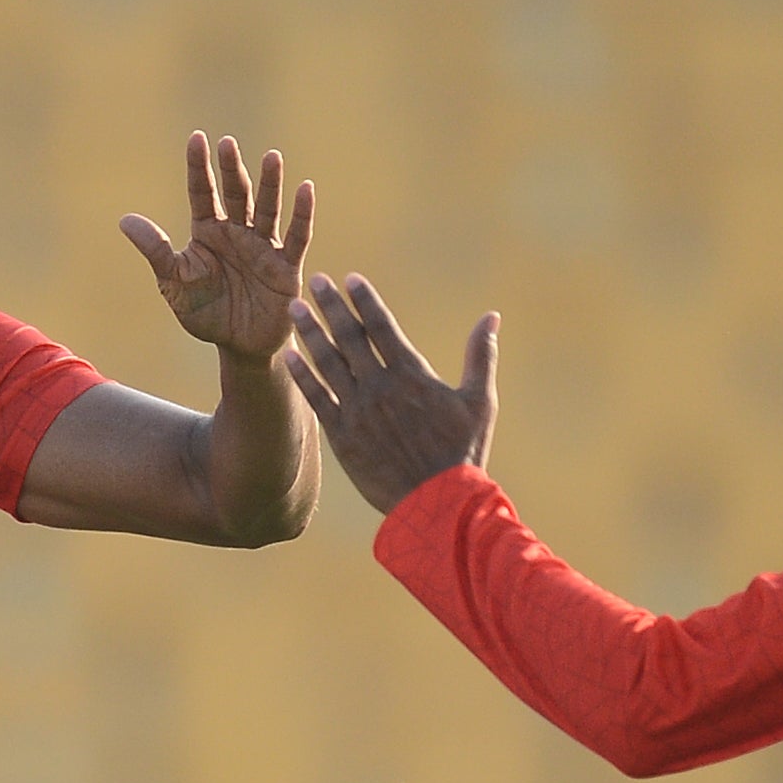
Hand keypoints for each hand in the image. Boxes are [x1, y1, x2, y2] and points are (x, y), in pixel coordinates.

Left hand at [117, 132, 313, 361]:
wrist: (239, 347)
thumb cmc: (206, 312)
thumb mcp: (174, 282)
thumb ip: (156, 250)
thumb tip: (124, 220)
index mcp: (207, 233)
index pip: (201, 193)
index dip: (198, 167)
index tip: (197, 138)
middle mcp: (236, 233)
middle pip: (235, 194)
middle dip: (231, 170)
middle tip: (228, 143)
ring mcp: (263, 247)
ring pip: (266, 209)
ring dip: (270, 184)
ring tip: (272, 157)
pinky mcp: (285, 266)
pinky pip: (296, 236)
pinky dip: (302, 214)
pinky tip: (306, 189)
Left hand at [284, 273, 498, 513]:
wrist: (437, 504)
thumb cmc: (463, 453)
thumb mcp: (479, 401)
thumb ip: (481, 355)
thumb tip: (492, 316)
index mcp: (412, 375)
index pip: (381, 326)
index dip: (364, 300)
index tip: (349, 278)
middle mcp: (380, 387)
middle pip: (350, 336)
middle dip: (331, 305)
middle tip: (314, 281)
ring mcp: (358, 412)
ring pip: (328, 363)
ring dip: (310, 332)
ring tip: (295, 308)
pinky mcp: (343, 438)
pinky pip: (318, 400)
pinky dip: (303, 376)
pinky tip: (290, 356)